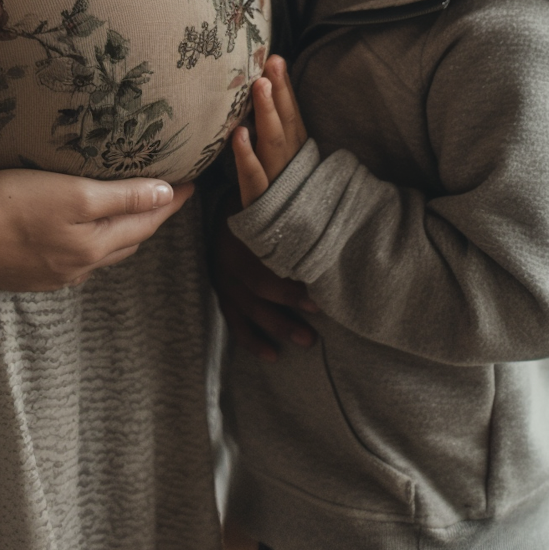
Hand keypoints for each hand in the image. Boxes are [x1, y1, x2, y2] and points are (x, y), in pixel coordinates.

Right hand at [0, 169, 194, 290]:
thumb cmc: (14, 203)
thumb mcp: (74, 192)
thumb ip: (122, 196)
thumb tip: (165, 196)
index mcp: (93, 247)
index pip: (144, 222)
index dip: (169, 202)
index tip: (190, 184)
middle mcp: (78, 268)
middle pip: (127, 241)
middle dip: (150, 218)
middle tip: (167, 196)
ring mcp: (52, 276)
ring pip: (102, 254)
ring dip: (122, 234)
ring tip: (133, 212)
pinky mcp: (29, 275)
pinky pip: (74, 263)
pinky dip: (91, 246)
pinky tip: (85, 236)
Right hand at [209, 205, 316, 360]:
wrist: (226, 204)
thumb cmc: (257, 199)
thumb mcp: (265, 194)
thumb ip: (289, 206)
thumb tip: (326, 218)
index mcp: (242, 230)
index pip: (266, 258)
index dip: (290, 280)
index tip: (319, 294)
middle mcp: (228, 255)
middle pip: (258, 285)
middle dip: (290, 304)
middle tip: (320, 314)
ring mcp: (223, 276)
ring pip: (249, 307)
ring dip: (278, 325)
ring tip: (308, 339)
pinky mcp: (222, 291)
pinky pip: (234, 321)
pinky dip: (252, 340)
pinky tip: (272, 355)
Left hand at [232, 57, 310, 204]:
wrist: (291, 242)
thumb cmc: (280, 194)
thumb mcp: (282, 162)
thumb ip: (275, 133)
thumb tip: (258, 97)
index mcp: (296, 150)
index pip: (292, 113)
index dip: (285, 87)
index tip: (275, 59)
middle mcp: (290, 161)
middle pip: (286, 121)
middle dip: (279, 91)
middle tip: (271, 63)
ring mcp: (276, 179)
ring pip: (273, 141)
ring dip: (266, 113)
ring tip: (259, 87)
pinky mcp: (260, 198)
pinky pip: (253, 174)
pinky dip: (246, 154)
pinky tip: (239, 134)